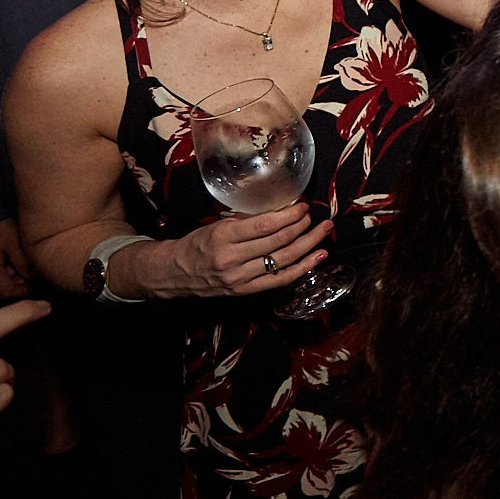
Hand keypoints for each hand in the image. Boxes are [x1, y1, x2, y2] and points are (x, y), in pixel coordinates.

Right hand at [159, 205, 333, 296]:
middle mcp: (233, 259)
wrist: (175, 273)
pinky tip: (318, 256)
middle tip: (314, 217)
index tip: (303, 207)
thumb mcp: (217, 225)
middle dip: (302, 227)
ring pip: (284, 260)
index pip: (265, 225)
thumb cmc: (197, 244)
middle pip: (278, 242)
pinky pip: (281, 279)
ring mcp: (241, 278)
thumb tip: (279, 209)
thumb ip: (246, 220)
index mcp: (224, 237)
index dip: (289, 215)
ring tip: (324, 231)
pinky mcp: (246, 291)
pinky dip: (303, 267)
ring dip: (309, 244)